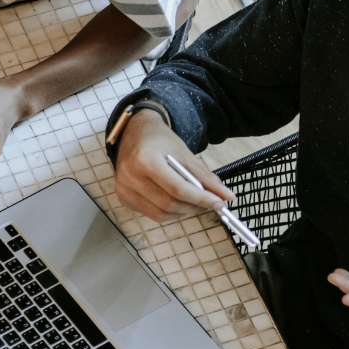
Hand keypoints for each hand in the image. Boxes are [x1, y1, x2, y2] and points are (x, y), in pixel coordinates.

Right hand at [114, 109, 234, 220]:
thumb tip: (226, 196)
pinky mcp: (123, 198)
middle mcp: (130, 176)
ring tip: (193, 202)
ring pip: (160, 214)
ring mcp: (123, 189)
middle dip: (194, 207)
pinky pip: (151, 213)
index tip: (219, 203)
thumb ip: (205, 177)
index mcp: (145, 160)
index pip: (177, 188)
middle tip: (209, 203)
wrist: (134, 133)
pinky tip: (175, 200)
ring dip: (182, 212)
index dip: (200, 199)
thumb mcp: (184, 154)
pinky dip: (168, 212)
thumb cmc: (159, 141)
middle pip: (169, 204)